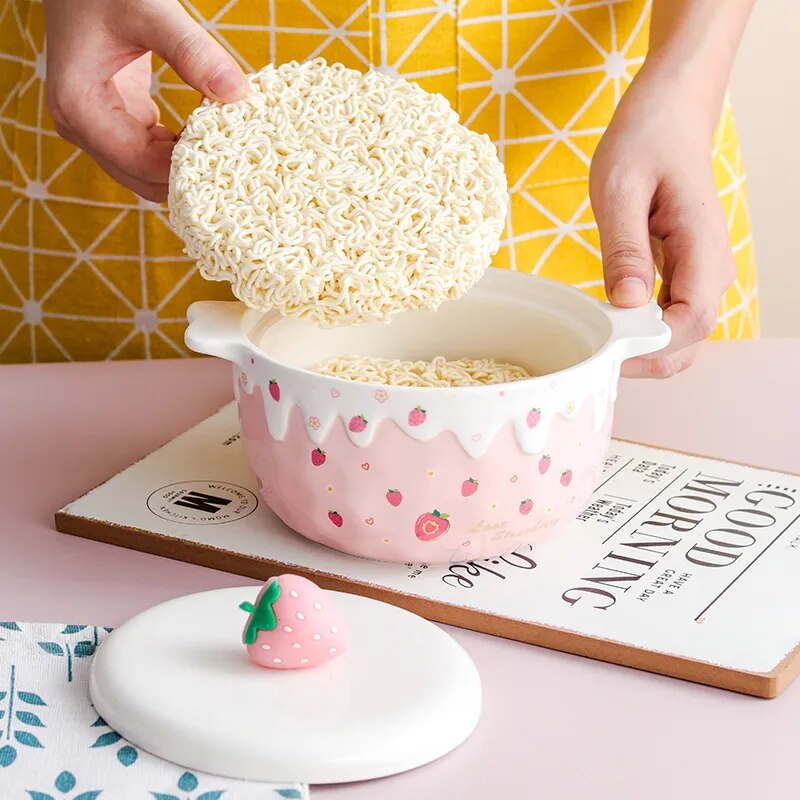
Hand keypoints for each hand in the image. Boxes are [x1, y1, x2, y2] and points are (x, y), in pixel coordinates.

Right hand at [43, 0, 247, 200]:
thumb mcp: (150, 9)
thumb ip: (191, 50)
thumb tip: (236, 93)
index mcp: (79, 106)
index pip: (141, 164)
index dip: (188, 165)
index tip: (228, 149)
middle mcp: (81, 127)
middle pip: (144, 181)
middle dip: (187, 174)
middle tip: (231, 152)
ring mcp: (96, 129)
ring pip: (148, 175)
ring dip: (185, 165)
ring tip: (221, 140)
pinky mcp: (115, 122)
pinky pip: (151, 155)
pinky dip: (179, 151)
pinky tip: (205, 131)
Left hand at [589, 63, 735, 377]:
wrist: (670, 112)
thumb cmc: (646, 138)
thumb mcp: (619, 188)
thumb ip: (625, 249)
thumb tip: (628, 305)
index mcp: (702, 245)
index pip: (692, 321)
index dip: (651, 347)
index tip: (607, 347)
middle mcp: (710, 268)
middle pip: (688, 341)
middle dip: (644, 359)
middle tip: (592, 353)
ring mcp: (700, 273)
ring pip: (680, 336)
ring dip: (641, 350)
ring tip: (594, 342)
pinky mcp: (683, 273)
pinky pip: (668, 318)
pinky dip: (640, 333)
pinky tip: (606, 326)